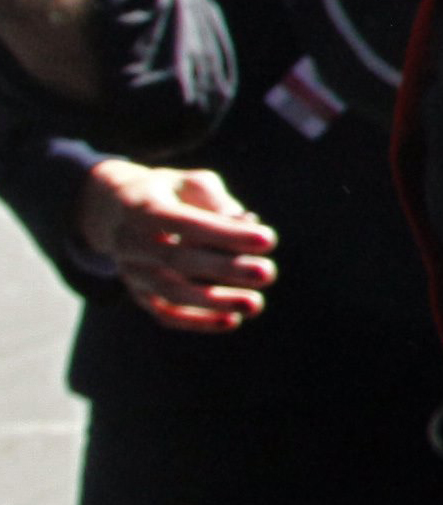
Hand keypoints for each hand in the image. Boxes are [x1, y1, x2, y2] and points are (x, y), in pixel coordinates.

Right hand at [79, 160, 276, 333]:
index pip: (186, 223)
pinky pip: (165, 313)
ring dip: (215, 302)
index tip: (268, 239)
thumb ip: (217, 201)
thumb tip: (246, 225)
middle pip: (178, 260)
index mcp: (142, 208)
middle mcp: (130, 242)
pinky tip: (231, 321)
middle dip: (225, 268)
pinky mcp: (138, 292)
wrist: (114, 210)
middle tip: (267, 273)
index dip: (226, 233)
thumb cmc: (169, 192)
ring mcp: (131, 271)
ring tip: (254, 304)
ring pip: (170, 292)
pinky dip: (197, 320)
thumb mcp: (190, 183)